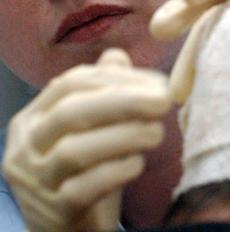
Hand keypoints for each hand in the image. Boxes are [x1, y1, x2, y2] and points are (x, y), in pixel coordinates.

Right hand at [2, 49, 170, 231]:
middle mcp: (24, 148)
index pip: (71, 84)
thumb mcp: (90, 130)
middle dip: (124, 102)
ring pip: (74, 151)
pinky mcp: (53, 214)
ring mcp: (35, 184)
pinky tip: (138, 164)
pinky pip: (82, 189)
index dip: (117, 78)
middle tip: (164, 100)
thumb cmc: (86, 172)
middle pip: (71, 112)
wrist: (72, 231)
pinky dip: (115, 172)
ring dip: (124, 136)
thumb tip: (117, 56)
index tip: (158, 81)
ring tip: (158, 132)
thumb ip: (101, 92)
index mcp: (32, 119)